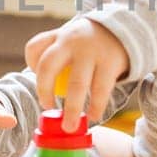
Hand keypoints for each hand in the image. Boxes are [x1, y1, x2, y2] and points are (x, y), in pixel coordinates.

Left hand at [25, 17, 129, 133]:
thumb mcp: (71, 38)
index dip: (31, 67)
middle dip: (44, 91)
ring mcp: (90, 52)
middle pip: (48, 66)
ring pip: (76, 84)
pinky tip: (94, 116)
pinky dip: (96, 106)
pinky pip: (100, 89)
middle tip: (47, 108)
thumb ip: (55, 53)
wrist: (126, 29)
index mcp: (59, 37)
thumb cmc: (90, 42)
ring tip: (70, 126)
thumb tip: (45, 87)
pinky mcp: (110, 62)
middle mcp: (71, 42)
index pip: (34, 48)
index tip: (40, 82)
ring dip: (72, 108)